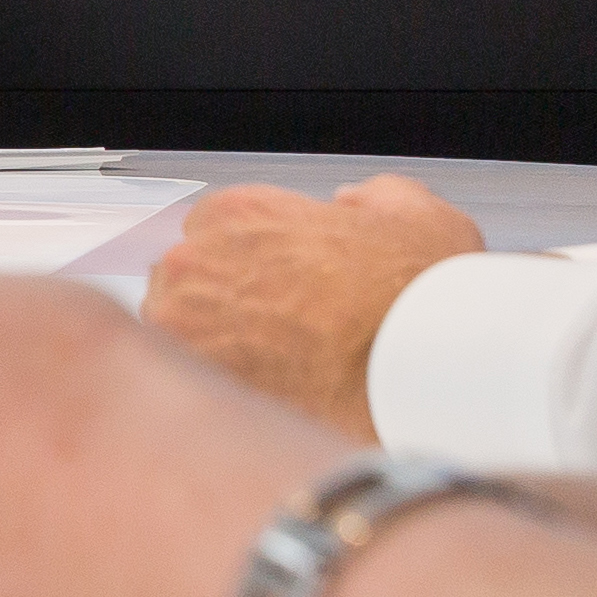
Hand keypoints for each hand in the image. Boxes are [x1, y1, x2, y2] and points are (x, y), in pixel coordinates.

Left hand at [141, 175, 486, 438]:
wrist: (421, 365)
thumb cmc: (419, 290)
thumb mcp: (412, 211)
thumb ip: (370, 197)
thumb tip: (352, 203)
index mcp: (236, 212)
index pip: (208, 233)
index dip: (243, 265)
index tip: (272, 291)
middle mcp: (196, 258)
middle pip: (183, 283)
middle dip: (217, 306)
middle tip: (271, 336)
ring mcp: (183, 321)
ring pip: (175, 333)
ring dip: (209, 349)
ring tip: (267, 373)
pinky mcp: (189, 381)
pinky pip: (186, 380)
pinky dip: (212, 388)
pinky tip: (259, 398)